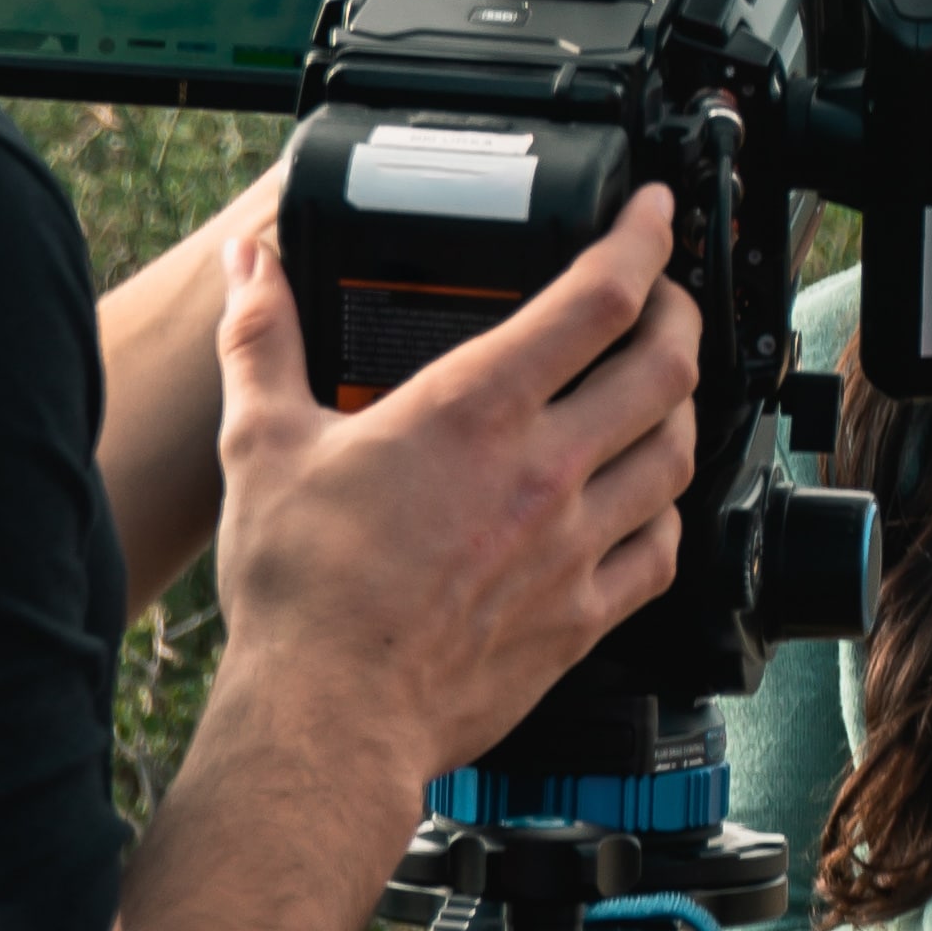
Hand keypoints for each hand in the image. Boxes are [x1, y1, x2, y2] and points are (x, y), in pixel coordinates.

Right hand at [207, 185, 700, 790]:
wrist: (330, 719)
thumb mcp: (264, 443)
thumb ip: (261, 339)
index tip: (652, 212)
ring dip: (679, 407)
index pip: (598, 296)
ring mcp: (575, 545)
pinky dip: (666, 511)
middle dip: (679, 313)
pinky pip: (662, 550)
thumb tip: (252, 265)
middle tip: (662, 296)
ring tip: (658, 388)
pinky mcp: (584, 615)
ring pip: (677, 453)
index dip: (642, 237)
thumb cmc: (301, 594)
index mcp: (476, 410)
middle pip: (665, 366)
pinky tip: (645, 501)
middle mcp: (544, 469)